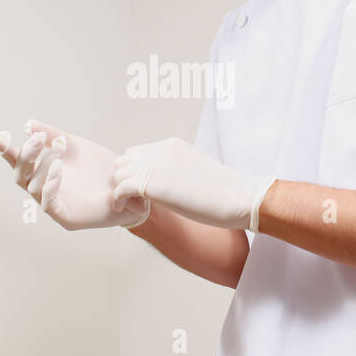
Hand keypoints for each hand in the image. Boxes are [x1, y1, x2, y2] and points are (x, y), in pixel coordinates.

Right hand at [0, 120, 150, 229]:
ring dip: (43, 165)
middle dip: (26, 156)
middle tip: (37, 138)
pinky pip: (49, 203)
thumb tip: (28, 124)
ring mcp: (54, 205)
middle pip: (21, 176)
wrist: (130, 188)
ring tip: (56, 148)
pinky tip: (57, 169)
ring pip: (33, 187)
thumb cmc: (101, 169)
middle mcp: (44, 191)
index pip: (21, 164)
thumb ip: (53, 135)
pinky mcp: (65, 218)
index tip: (0, 136)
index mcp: (44, 174)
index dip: (8, 152)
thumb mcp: (77, 147)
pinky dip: (49, 185)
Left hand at [112, 136, 275, 230]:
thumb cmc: (223, 191)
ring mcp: (155, 165)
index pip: (137, 153)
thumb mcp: (194, 170)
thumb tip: (166, 184)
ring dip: (121, 190)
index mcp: (171, 145)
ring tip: (136, 205)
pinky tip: (132, 211)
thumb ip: (175, 170)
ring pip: (118, 174)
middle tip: (136, 199)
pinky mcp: (152, 183)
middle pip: (123, 161)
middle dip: (125, 179)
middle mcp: (160, 150)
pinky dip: (120, 201)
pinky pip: (119, 189)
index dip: (135, 172)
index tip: (144, 191)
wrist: (237, 197)